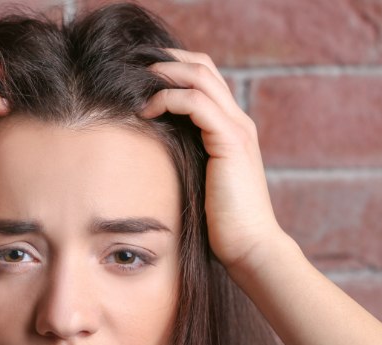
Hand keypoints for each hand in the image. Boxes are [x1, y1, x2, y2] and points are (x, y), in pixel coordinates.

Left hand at [139, 50, 284, 271]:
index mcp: (231, 128)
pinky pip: (196, 103)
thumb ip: (184, 160)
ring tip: (134, 83)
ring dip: (163, 74)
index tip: (138, 76)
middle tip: (131, 68)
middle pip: (203, 66)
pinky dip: (168, 99)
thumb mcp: (198, 182)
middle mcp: (238, 121)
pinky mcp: (229, 143)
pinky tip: (146, 111)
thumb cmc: (221, 223)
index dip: (173, 68)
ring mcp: (237, 129)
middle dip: (165, 60)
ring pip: (200, 77)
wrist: (250, 246)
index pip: (205, 78)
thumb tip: (151, 151)